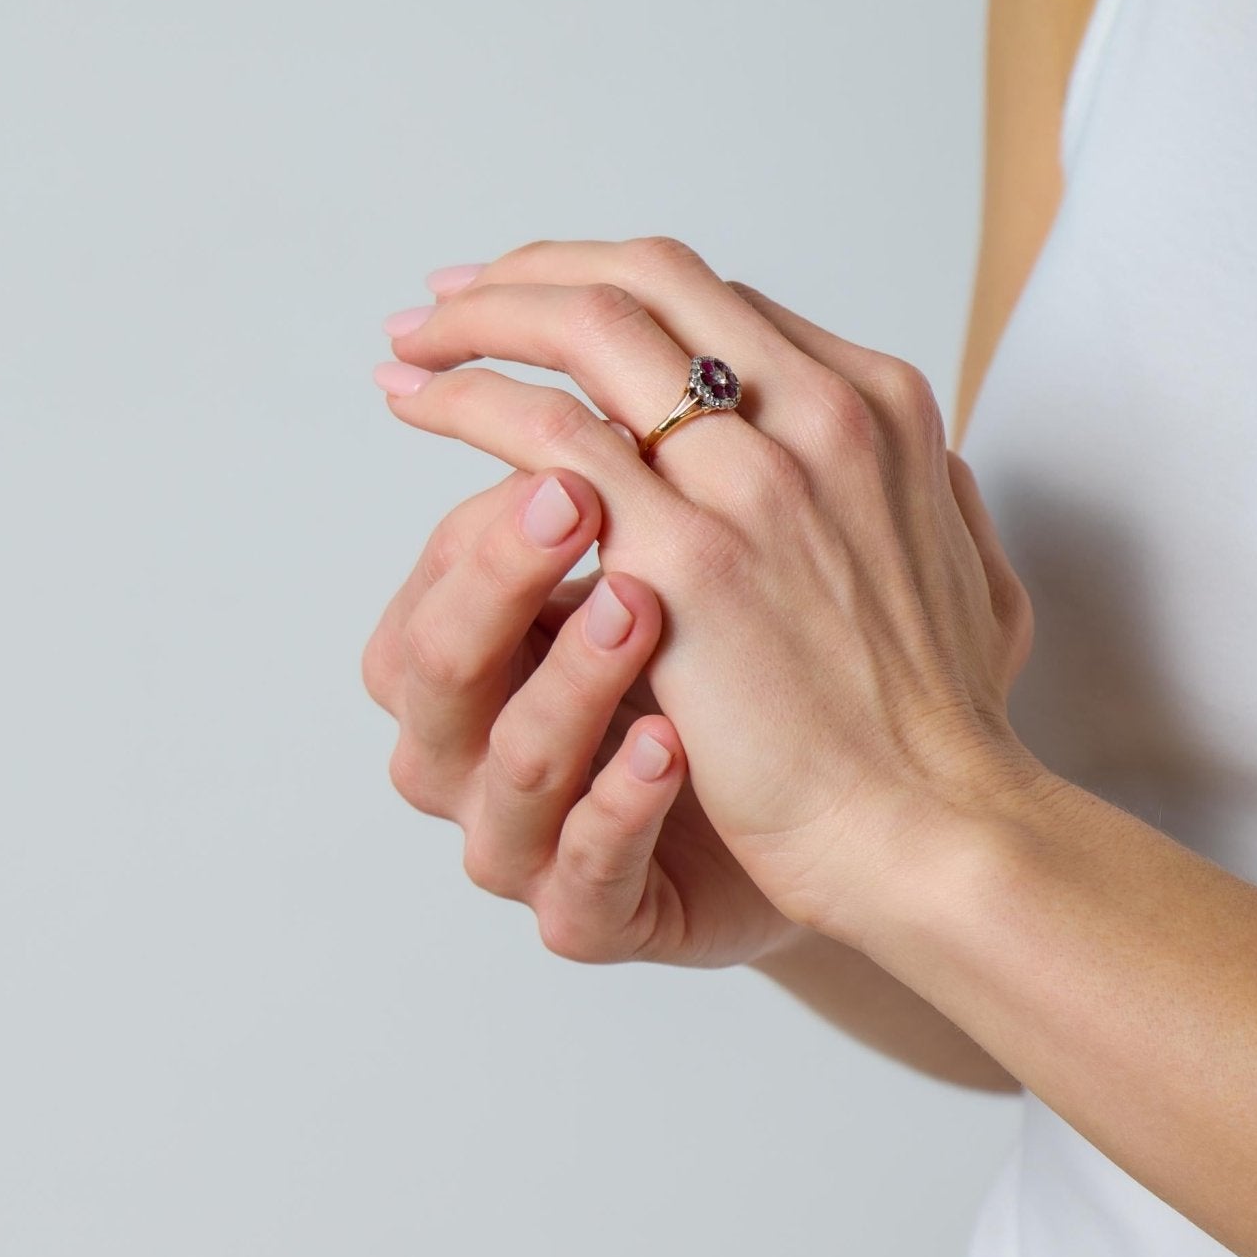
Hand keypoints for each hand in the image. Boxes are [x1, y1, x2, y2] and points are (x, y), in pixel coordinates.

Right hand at [361, 461, 800, 966]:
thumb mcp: (672, 568)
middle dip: (499, 577)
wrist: (824, 822)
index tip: (568, 443)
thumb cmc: (727, 679)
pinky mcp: (597, 917)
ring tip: (640, 607)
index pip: (435, 576)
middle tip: (578, 500)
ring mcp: (528, 843)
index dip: (489, 515)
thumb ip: (618, 484)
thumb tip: (610, 339)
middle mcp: (473, 750)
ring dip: (569, 680)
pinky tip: (670, 747)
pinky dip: (619, 807)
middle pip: (433, 667)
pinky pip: (584, 876)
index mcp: (468, 657)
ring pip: (508, 769)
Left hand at [374, 237, 1039, 938]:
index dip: (626, 292)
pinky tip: (419, 407)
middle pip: (652, 279)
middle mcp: (823, 415)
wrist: (935, 823)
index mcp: (884, 409)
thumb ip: (943, 505)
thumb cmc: (948, 729)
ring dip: (481, 319)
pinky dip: (466, 400)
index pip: (727, 305)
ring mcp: (754, 480)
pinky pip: (547, 436)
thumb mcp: (978, 584)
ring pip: (588, 329)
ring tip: (416, 342)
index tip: (558, 310)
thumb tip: (934, 466)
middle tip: (456, 296)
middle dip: (538, 272)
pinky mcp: (685, 559)